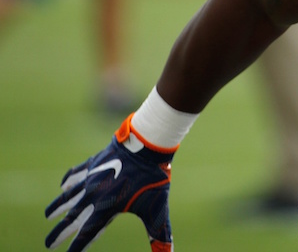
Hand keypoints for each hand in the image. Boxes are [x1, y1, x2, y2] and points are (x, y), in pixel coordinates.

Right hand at [45, 124, 173, 251]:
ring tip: (47, 215)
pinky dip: (69, 179)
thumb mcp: (157, 210)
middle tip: (48, 244)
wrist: (146, 146)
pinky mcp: (94, 163)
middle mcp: (94, 195)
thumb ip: (159, 234)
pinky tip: (63, 186)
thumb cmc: (152, 179)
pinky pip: (76, 173)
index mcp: (107, 208)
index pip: (88, 233)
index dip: (77, 247)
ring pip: (69, 196)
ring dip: (58, 206)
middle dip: (59, 233)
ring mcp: (92, 178)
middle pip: (72, 218)